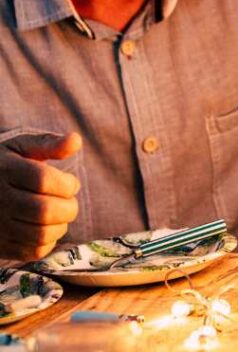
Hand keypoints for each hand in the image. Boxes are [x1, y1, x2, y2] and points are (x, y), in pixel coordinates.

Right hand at [0, 131, 81, 260]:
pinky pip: (32, 252)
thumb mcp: (20, 147)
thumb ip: (48, 143)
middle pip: (44, 210)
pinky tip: (47, 228)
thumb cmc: (3, 165)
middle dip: (69, 206)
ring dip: (61, 225)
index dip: (67, 183)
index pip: (44, 180)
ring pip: (40, 234)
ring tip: (60, 214)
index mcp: (5, 171)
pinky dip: (49, 241)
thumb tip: (76, 141)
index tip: (71, 183)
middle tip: (69, 201)